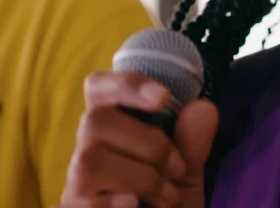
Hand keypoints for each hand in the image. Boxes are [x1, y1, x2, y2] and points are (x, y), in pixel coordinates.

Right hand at [59, 71, 219, 207]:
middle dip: (149, 142)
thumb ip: (191, 144)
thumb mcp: (185, 176)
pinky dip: (120, 204)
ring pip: (91, 159)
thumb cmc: (166, 206)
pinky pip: (88, 202)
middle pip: (95, 121)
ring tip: (166, 197)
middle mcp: (87, 154)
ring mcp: (77, 186)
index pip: (98, 89)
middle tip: (176, 169)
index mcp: (111, 132)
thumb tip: (203, 107)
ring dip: (141, 177)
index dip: (126, 84)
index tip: (163, 96)